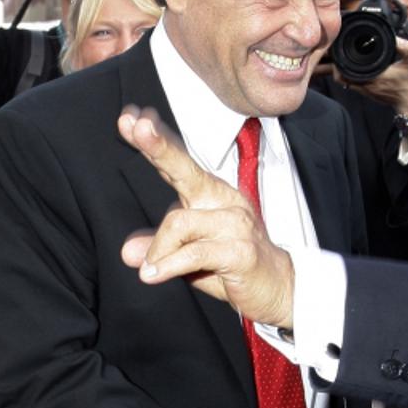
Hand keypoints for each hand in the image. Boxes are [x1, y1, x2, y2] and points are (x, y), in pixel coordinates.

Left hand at [118, 107, 297, 328]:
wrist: (279, 288)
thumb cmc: (232, 267)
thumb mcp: (187, 257)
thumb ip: (161, 247)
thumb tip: (127, 253)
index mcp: (211, 195)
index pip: (179, 164)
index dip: (156, 142)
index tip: (132, 119)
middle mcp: (224, 200)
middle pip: (185, 169)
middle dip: (158, 147)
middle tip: (134, 127)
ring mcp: (236, 223)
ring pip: (180, 222)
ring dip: (159, 249)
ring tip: (149, 270)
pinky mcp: (241, 250)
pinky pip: (194, 252)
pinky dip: (169, 264)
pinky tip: (152, 274)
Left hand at [339, 37, 407, 116]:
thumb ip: (406, 47)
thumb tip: (394, 37)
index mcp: (373, 77)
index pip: (344, 71)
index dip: (338, 59)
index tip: (338, 47)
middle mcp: (365, 85)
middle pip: (339, 75)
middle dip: (335, 62)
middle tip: (336, 49)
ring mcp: (363, 90)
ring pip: (343, 80)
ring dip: (340, 69)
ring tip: (341, 55)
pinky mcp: (365, 92)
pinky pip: (349, 83)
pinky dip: (347, 74)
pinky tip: (350, 64)